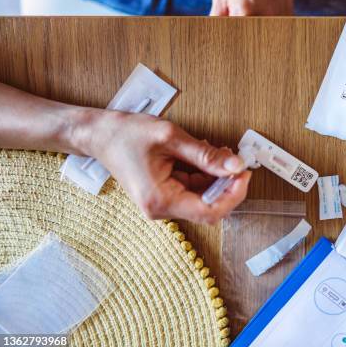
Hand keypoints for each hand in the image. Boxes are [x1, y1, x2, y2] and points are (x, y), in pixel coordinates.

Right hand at [79, 110, 250, 223]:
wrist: (101, 135)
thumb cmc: (127, 135)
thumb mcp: (171, 138)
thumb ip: (206, 155)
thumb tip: (236, 166)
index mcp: (161, 200)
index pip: (210, 211)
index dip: (233, 195)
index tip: (244, 174)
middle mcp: (161, 208)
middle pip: (208, 205)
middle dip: (227, 183)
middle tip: (236, 159)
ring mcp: (163, 203)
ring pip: (203, 196)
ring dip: (216, 176)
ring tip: (218, 151)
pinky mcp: (165, 195)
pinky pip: (193, 189)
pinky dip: (204, 173)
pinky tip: (205, 155)